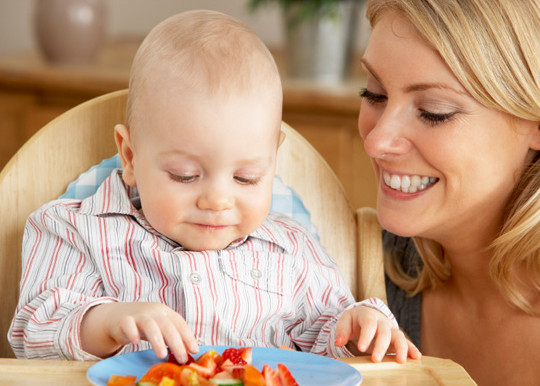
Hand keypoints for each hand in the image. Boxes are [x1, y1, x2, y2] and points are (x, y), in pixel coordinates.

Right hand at [81, 302, 198, 361]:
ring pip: (150, 325)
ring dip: (157, 340)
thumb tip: (189, 352)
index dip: (188, 336)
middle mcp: (154, 312)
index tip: (194, 350)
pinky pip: (128, 325)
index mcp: (166, 312)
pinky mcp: (124, 320)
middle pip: (167, 326)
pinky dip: (132, 333)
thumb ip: (172, 337)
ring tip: (162, 355)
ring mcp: (139, 315)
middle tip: (182, 358)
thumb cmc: (145, 325)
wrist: (119, 316)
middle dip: (176, 343)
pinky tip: (135, 342)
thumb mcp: (160, 327)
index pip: (180, 323)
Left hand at [334, 306, 420, 362]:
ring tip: (400, 361)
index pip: (368, 325)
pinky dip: (412, 349)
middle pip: (384, 332)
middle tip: (376, 359)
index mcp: (368, 316)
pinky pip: (406, 342)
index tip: (361, 348)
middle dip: (381, 346)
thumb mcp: (345, 321)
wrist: (366, 314)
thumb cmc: (355, 320)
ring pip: (399, 337)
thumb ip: (341, 331)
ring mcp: (391, 329)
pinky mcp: (397, 338)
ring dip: (401, 348)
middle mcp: (382, 322)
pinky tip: (416, 357)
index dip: (366, 336)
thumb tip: (338, 342)